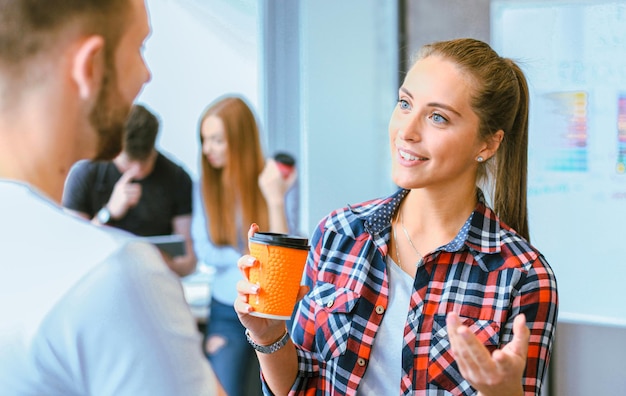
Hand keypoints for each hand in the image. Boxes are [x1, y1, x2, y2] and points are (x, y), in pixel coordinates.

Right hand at [107, 165, 141, 218]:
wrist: (111, 211)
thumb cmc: (118, 201)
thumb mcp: (120, 192)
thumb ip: (126, 187)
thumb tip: (138, 186)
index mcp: (120, 184)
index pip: (127, 176)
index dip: (133, 171)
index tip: (137, 166)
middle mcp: (121, 187)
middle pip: (138, 187)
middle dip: (137, 194)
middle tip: (130, 199)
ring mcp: (123, 193)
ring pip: (138, 194)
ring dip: (135, 200)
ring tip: (129, 202)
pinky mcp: (125, 199)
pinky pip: (136, 200)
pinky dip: (134, 203)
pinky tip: (128, 205)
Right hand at [234, 223, 307, 343]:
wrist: (270, 327)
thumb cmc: (277, 305)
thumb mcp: (289, 297)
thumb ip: (296, 292)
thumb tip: (306, 286)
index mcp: (259, 273)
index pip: (254, 252)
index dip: (252, 239)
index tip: (255, 227)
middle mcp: (249, 280)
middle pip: (242, 265)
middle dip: (246, 260)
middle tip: (256, 262)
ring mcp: (243, 294)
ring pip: (240, 285)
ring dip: (248, 286)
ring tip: (258, 290)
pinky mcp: (241, 308)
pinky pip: (240, 304)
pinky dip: (245, 306)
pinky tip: (252, 308)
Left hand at [258, 159, 296, 207]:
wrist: (275, 199)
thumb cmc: (284, 191)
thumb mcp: (290, 182)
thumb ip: (294, 175)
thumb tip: (295, 167)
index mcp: (276, 174)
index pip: (271, 163)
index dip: (271, 160)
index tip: (273, 160)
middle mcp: (269, 176)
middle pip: (268, 165)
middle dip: (270, 164)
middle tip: (272, 164)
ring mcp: (264, 178)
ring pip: (265, 170)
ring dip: (267, 169)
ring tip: (270, 169)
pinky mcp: (261, 181)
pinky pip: (263, 174)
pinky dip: (265, 174)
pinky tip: (267, 174)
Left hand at [446, 312, 528, 395]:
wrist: (500, 395)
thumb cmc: (512, 370)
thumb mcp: (520, 355)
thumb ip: (521, 335)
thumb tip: (521, 316)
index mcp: (508, 370)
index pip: (505, 365)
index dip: (503, 360)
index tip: (498, 354)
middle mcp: (491, 374)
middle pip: (479, 357)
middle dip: (469, 342)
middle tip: (461, 328)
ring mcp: (476, 374)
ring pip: (463, 353)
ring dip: (455, 333)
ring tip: (452, 316)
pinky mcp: (465, 372)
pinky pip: (457, 353)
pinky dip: (453, 337)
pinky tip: (451, 323)